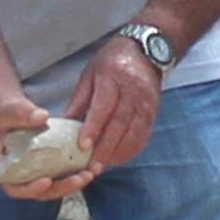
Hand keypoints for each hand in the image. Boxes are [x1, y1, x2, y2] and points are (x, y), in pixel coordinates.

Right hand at [0, 96, 88, 202]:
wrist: (3, 105)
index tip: (47, 180)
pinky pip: (55, 174)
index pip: (13, 187)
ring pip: (49, 186)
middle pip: (37, 191)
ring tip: (89, 174)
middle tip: (81, 178)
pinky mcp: (41, 164)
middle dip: (60, 188)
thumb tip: (42, 116)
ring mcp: (29, 170)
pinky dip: (70, 173)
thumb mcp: (7, 108)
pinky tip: (86, 165)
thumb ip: (21, 112)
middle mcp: (14, 173)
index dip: (30, 189)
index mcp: (0, 165)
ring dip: (69, 184)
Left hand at [62, 39, 163, 177]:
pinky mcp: (153, 114)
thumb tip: (65, 125)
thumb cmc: (111, 62)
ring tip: (102, 167)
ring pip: (133, 134)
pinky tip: (118, 160)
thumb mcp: (90, 74)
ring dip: (118, 154)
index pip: (103, 107)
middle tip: (91, 167)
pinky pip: (143, 136)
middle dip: (105, 148)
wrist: (146, 52)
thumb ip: (80, 99)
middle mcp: (133, 93)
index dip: (93, 128)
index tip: (82, 146)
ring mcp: (146, 105)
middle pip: (119, 125)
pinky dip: (131, 151)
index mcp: (113, 79)